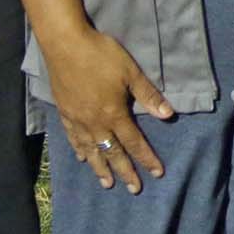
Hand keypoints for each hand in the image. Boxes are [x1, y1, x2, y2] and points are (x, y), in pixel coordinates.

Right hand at [40, 26, 173, 192]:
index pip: (134, 142)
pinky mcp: (64, 113)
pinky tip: (82, 157)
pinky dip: (80, 150)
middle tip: (134, 189)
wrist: (65, 45)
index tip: (156, 173)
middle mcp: (95, 123)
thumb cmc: (101, 55)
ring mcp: (77, 120)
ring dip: (100, 168)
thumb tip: (168, 115)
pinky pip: (72, 138)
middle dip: (125, 171)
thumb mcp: (130, 72)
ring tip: (107, 183)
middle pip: (113, 152)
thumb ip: (148, 95)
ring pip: (91, 150)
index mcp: (113, 114)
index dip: (146, 158)